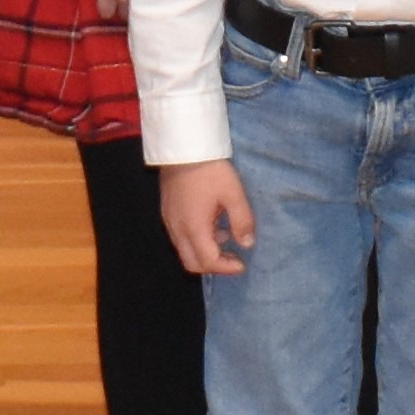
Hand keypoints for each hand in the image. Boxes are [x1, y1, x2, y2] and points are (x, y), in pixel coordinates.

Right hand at [158, 158, 255, 278]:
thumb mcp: (234, 194)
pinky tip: (211, 222)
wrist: (183, 146)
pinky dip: (196, 240)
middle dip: (213, 266)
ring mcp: (169, 220)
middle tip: (232, 257)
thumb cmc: (210, 170)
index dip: (227, 268)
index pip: (208, 261)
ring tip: (225, 235)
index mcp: (194, 228)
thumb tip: (247, 244)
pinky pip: (180, 237)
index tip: (242, 263)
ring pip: (184, 250)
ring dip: (205, 252)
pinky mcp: (167, 211)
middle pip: (191, 263)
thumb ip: (242, 221)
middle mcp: (177, 229)